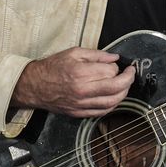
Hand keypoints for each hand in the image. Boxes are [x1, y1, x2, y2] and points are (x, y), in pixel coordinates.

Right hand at [12, 47, 135, 117]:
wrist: (34, 86)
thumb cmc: (53, 67)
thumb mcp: (74, 53)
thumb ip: (96, 55)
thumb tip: (115, 58)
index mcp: (81, 73)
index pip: (111, 71)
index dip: (117, 67)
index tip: (116, 64)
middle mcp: (83, 90)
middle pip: (116, 88)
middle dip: (128, 80)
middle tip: (131, 73)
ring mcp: (81, 104)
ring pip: (112, 102)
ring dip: (123, 93)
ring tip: (125, 85)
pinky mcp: (79, 113)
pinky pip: (102, 112)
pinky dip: (113, 104)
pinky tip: (115, 97)